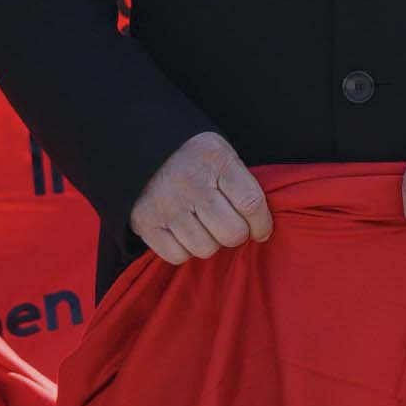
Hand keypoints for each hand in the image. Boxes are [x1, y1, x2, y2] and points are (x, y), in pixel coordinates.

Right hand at [131, 131, 271, 264]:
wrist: (143, 149)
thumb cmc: (195, 159)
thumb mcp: (222, 156)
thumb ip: (242, 185)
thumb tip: (260, 229)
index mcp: (216, 160)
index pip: (251, 203)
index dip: (262, 224)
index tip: (261, 230)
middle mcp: (190, 182)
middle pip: (231, 232)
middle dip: (237, 234)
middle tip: (229, 226)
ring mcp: (166, 204)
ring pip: (206, 248)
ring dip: (210, 242)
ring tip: (204, 226)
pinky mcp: (145, 222)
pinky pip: (178, 256)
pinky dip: (184, 249)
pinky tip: (184, 232)